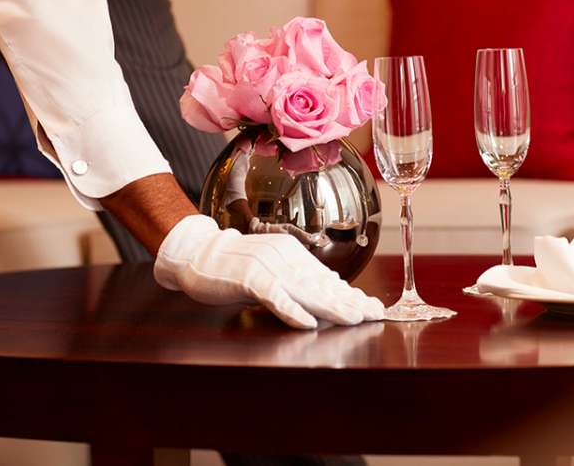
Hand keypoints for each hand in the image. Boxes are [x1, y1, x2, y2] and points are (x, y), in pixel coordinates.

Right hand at [154, 215, 383, 328]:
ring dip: (331, 306)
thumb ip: (299, 276)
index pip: (327, 278)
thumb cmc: (235, 262)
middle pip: (322, 284)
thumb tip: (332, 286)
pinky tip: (307, 322)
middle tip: (375, 314)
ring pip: (305, 290)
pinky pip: (274, 296)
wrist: (197, 251)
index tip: (374, 307)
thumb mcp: (273, 265)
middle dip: (351, 301)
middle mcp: (285, 258)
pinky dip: (291, 310)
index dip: (352, 294)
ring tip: (353, 318)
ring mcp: (267, 266)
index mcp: (293, 254)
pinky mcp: (248, 278)